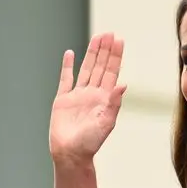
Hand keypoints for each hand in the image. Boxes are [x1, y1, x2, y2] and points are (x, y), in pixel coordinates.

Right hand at [49, 33, 126, 164]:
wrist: (70, 154)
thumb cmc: (90, 143)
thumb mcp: (106, 123)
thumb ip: (114, 103)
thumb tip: (123, 84)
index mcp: (104, 99)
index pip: (111, 73)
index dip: (115, 57)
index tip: (119, 40)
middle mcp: (92, 95)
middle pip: (100, 67)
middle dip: (105, 50)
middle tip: (109, 33)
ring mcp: (77, 96)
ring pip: (86, 69)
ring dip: (91, 54)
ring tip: (97, 38)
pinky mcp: (63, 100)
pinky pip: (66, 79)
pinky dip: (67, 66)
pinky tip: (70, 54)